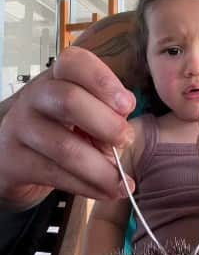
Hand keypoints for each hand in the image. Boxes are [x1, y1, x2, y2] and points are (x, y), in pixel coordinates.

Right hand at [0, 47, 135, 210]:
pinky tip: (106, 192)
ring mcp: (20, 127)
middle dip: (106, 124)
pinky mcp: (14, 160)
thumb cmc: (62, 126)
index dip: (103, 81)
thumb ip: (107, 110)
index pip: (74, 62)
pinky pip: (55, 175)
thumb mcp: (86, 111)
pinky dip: (87, 187)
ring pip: (64, 146)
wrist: (16, 155)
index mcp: (57, 76)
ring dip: (100, 169)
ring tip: (122, 182)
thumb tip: (123, 116)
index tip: (127, 105)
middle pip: (69, 100)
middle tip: (125, 140)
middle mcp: (34, 96)